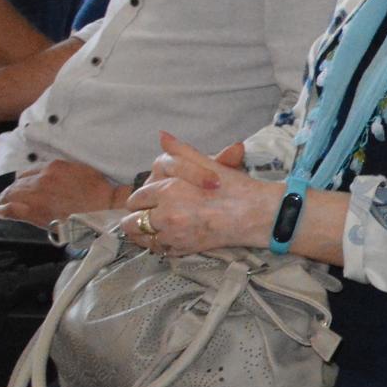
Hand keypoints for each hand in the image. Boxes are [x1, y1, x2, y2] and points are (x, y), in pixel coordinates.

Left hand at [0, 158, 125, 229]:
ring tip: (4, 205)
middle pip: (18, 182)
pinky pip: (11, 208)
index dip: (25, 181)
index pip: (29, 172)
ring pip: (12, 193)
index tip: (24, 188)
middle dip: (15, 190)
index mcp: (53, 167)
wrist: (103, 210)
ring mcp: (36, 194)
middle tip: (14, 199)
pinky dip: (3, 209)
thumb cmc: (98, 192)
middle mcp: (41, 178)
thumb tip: (48, 174)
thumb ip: (61, 171)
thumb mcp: (81, 172)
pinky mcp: (33, 211)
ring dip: (7, 199)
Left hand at [127, 134, 275, 254]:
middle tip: (149, 213)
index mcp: (168, 191)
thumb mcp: (208, 164)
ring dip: (143, 233)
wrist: (256, 214)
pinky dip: (159, 244)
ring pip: (141, 239)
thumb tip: (162, 136)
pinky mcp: (181, 250)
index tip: (149, 198)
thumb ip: (181, 151)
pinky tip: (169, 236)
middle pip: (130, 222)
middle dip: (137, 217)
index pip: (136, 198)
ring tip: (155, 226)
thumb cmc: (235, 187)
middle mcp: (165, 215)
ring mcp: (172, 235)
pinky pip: (158, 250)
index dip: (141, 198)